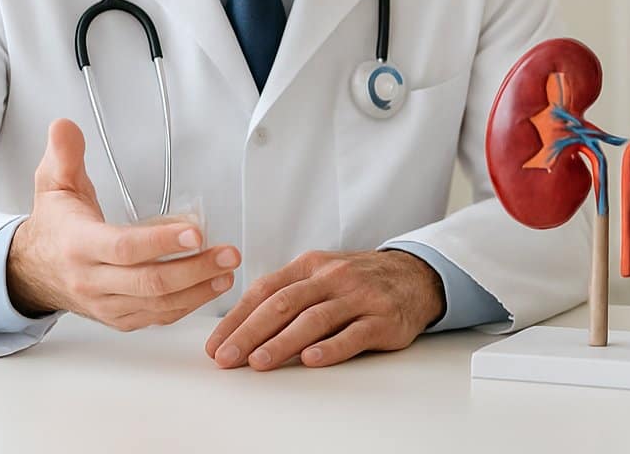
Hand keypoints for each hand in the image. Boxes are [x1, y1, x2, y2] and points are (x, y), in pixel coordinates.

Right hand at [6, 118, 241, 329]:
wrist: (31, 272)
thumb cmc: (54, 227)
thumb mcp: (53, 185)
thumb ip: (64, 155)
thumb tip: (65, 126)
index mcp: (79, 245)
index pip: (124, 247)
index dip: (160, 243)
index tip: (195, 232)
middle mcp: (93, 280)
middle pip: (149, 282)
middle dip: (194, 269)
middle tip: (227, 254)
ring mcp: (106, 303)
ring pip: (157, 304)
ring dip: (198, 290)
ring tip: (227, 270)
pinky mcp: (118, 318)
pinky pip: (156, 318)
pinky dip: (187, 306)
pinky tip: (210, 288)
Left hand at [204, 249, 445, 369]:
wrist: (415, 275)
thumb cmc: (357, 281)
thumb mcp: (320, 276)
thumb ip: (286, 295)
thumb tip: (240, 328)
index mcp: (310, 266)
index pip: (265, 290)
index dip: (236, 318)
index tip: (215, 344)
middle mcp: (332, 277)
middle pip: (284, 304)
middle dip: (250, 333)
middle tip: (227, 358)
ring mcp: (358, 297)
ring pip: (314, 319)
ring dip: (283, 342)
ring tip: (259, 362)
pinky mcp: (381, 319)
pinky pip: (353, 334)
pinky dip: (331, 348)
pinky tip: (312, 360)